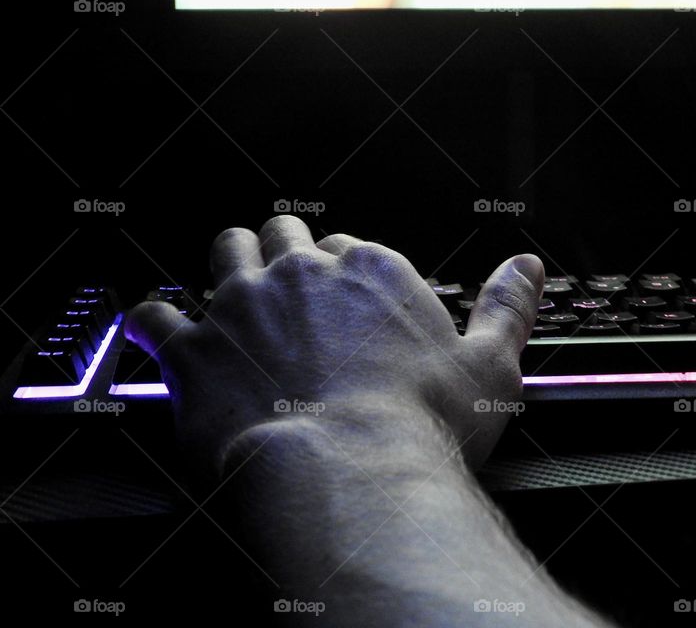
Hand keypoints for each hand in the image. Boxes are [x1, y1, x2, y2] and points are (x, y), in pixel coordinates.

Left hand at [124, 215, 543, 476]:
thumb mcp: (489, 366)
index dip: (342, 266)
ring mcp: (240, 306)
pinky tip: (158, 325)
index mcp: (369, 271)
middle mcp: (301, 274)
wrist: (345, 472)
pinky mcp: (193, 350)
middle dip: (283, 249)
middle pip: (282, 235)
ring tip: (230, 277)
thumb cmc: (419, 427)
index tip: (342, 293)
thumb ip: (507, 307)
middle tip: (286, 277)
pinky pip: (155, 316)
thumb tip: (527, 268)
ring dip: (227, 260)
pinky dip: (155, 318)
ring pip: (223, 253)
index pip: (347, 245)